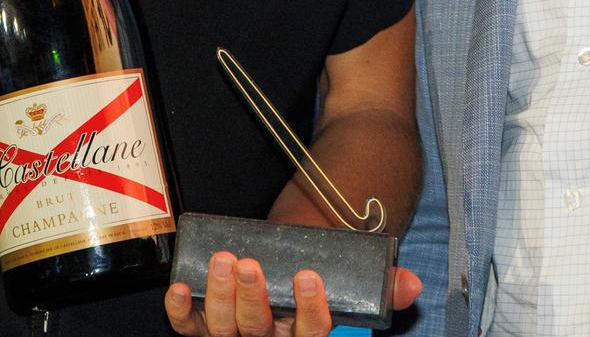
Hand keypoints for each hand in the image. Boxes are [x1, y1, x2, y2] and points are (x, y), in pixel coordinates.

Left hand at [163, 251, 422, 336]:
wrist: (288, 278)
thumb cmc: (318, 286)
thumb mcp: (356, 287)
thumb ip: (384, 287)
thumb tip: (410, 284)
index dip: (310, 312)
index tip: (309, 277)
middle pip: (260, 332)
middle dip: (253, 300)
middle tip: (251, 265)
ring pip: (223, 329)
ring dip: (219, 296)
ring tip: (223, 261)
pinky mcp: (205, 328)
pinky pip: (189, 329)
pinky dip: (180, 312)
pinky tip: (179, 288)